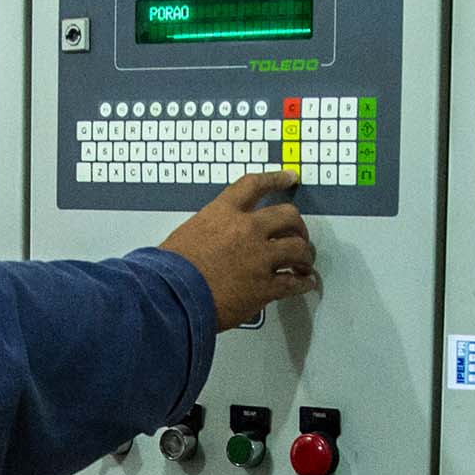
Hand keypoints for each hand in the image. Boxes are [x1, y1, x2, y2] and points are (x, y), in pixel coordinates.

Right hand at [157, 171, 317, 330]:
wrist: (169, 297)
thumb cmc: (171, 271)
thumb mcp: (188, 234)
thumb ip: (212, 230)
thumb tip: (222, 240)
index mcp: (223, 213)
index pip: (254, 185)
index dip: (275, 179)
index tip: (288, 177)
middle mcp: (246, 230)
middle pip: (288, 215)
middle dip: (298, 226)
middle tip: (299, 234)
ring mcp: (258, 258)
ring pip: (298, 248)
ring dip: (305, 256)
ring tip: (304, 264)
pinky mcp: (264, 287)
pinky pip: (294, 282)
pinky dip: (303, 283)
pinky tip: (304, 284)